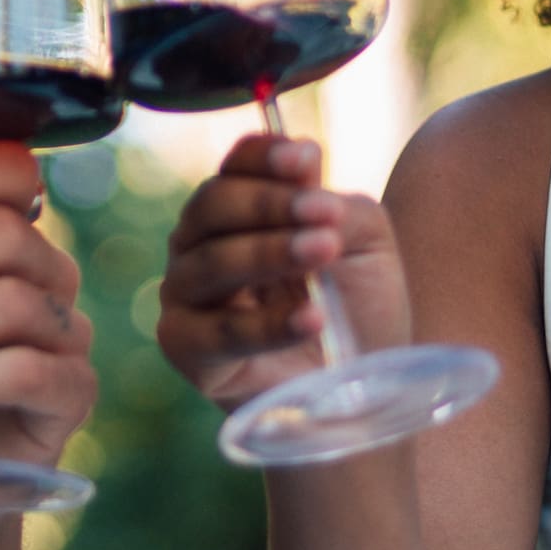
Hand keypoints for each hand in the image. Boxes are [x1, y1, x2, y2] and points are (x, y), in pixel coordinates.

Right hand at [157, 134, 410, 408]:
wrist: (361, 393)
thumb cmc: (359, 311)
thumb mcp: (366, 246)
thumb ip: (337, 205)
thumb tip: (303, 162)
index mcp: (239, 211)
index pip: (235, 167)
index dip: (264, 156)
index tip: (307, 156)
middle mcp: (200, 245)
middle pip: (213, 205)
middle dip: (270, 204)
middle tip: (325, 214)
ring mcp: (186, 295)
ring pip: (211, 262)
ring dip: (269, 252)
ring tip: (323, 252)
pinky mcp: (184, 348)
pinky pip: (217, 331)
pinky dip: (265, 325)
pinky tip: (311, 317)